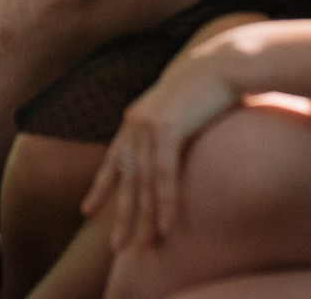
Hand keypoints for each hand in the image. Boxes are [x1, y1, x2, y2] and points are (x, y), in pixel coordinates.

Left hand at [83, 47, 239, 250]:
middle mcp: (136, 123)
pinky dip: (165, 203)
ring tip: (142, 246)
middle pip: (127, 179)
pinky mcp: (168, 128)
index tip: (86, 210)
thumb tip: (167, 143)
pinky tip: (165, 226)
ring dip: (145, 218)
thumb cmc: (208, 85)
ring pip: (144, 183)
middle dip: (122, 215)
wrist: (223, 63)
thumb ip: (168, 127)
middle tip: (118, 247)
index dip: (101, 187)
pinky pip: (164, 175)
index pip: (114, 160)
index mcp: (136, 118)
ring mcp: (149, 125)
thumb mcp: (180, 108)